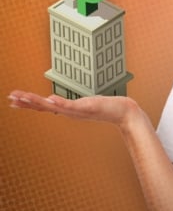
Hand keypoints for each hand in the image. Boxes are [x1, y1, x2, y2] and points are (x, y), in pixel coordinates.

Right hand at [7, 90, 141, 129]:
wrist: (123, 112)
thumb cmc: (105, 107)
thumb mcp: (82, 104)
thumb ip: (66, 104)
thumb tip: (50, 100)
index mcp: (67, 109)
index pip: (43, 106)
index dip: (27, 103)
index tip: (12, 99)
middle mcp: (70, 112)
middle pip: (44, 107)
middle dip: (27, 102)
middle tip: (11, 97)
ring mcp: (78, 111)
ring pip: (54, 106)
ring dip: (38, 102)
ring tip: (24, 98)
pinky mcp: (88, 108)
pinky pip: (71, 106)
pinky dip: (60, 104)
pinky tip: (50, 99)